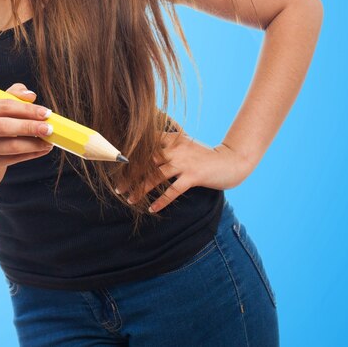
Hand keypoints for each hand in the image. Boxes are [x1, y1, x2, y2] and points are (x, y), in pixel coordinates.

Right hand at [0, 83, 53, 189]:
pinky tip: (41, 150)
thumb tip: (30, 96)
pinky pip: (12, 159)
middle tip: (49, 129)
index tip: (46, 113)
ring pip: (11, 146)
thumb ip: (14, 95)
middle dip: (30, 127)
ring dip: (34, 144)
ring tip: (49, 142)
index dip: (27, 109)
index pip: (3, 106)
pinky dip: (30, 155)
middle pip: (4, 126)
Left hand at [115, 131, 252, 212]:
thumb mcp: (186, 143)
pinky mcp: (193, 176)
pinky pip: (173, 190)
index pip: (146, 144)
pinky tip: (152, 209)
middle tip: (117, 186)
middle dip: (130, 174)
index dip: (130, 154)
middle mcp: (176, 149)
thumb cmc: (205, 154)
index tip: (117, 165)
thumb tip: (148, 148)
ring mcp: (184, 163)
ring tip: (129, 199)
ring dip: (140, 189)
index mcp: (172, 139)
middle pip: (146, 161)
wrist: (230, 161)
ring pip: (156, 176)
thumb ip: (169, 143)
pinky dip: (161, 200)